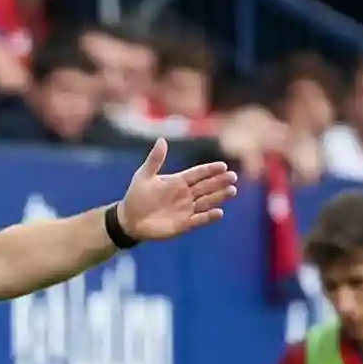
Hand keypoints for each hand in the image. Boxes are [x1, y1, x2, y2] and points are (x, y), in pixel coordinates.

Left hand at [116, 136, 236, 242]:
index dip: (210, 170)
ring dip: (219, 196)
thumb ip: (155, 159)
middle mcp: (185, 194)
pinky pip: (199, 219)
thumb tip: (162, 139)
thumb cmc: (136, 196)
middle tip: (233, 177)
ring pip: (206, 201)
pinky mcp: (183, 224)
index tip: (223, 166)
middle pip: (206, 186)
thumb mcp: (144, 175)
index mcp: (178, 181)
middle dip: (220, 182)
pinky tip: (219, 212)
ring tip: (232, 191)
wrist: (129, 220)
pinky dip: (208, 217)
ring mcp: (186, 209)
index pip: (198, 173)